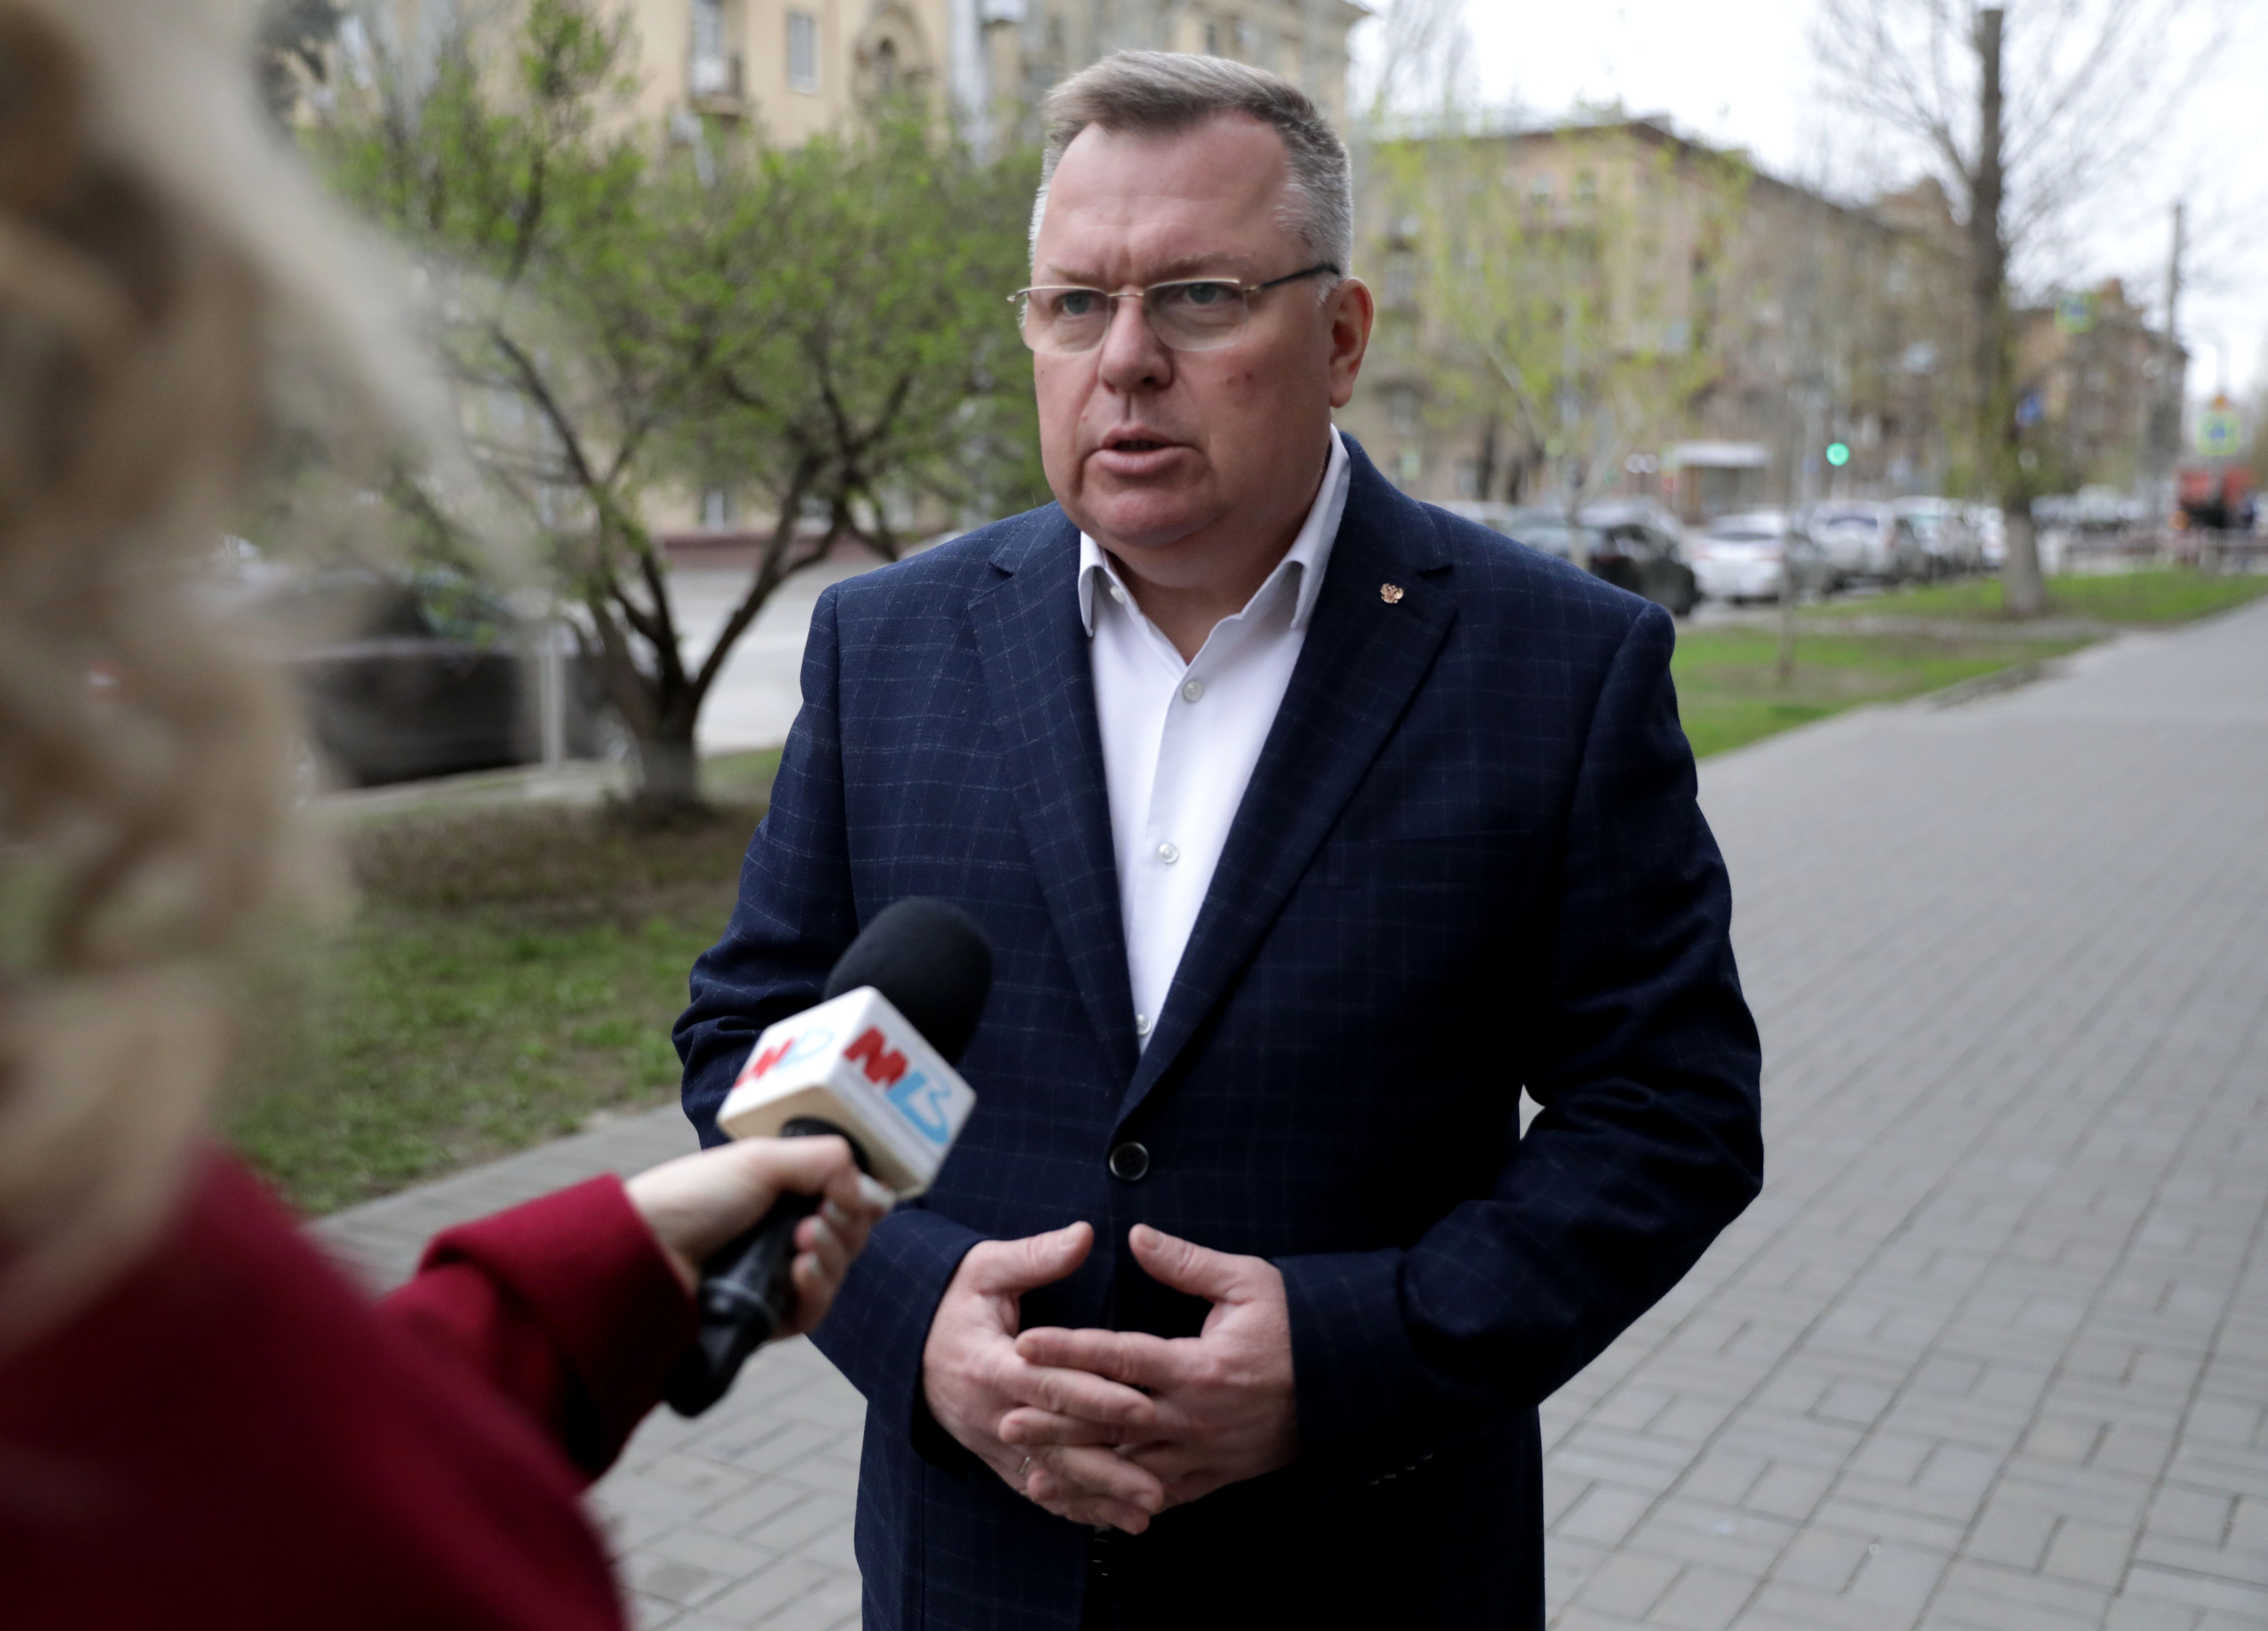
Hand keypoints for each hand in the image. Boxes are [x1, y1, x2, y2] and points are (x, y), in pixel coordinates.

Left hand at [625, 1136, 894, 1337]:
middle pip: (847, 1235)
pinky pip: (813, 1312)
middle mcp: (781, 1232)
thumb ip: (827, 1163)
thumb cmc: (693, 1196)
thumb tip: (873, 1194)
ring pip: (835, 1273)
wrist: (646, 1254)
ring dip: (832, 1255)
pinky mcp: (766, 1317)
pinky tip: (800, 1273)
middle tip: (818, 1217)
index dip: (858, 1198)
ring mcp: (774, 1277)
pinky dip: (816, 1290)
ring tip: (804, 1243)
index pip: (843, 1198)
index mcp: (780, 1192)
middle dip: (845, 1225)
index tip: (853, 1194)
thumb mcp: (762, 1159)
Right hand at [920, 1223, 1163, 1532]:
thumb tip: (1084, 1234)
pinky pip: (1038, 1488)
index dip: (1094, 1396)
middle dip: (1107, 1466)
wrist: (907, 1341)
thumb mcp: (985, 1267)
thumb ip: (1035, 1255)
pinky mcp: (996, 1458)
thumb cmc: (954, 1297)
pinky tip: (1114, 1520)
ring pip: (1051, 1476)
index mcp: (988, 1363)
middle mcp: (990, 1412)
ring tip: (1147, 1513)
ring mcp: (991, 1441)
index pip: (1048, 1384)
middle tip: (1158, 1484)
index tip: (1141, 1405)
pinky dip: (1075, 1507)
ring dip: (1099, 1497)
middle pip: (1056, 1443)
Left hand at [1006, 1224, 1297, 1511]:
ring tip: (1030, 1470)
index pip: (1120, 1356)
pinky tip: (1088, 1501)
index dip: (1070, 1350)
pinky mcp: (1215, 1475)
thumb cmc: (1296, 1323)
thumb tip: (1136, 1235)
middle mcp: (1196, 1416)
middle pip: (1112, 1421)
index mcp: (1201, 1366)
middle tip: (1005, 1417)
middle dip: (1056, 1420)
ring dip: (1079, 1470)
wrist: (1347, 1382)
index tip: (1025, 1343)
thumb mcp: (1249, 1281)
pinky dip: (1120, 1500)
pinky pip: (1160, 1494)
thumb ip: (1188, 1262)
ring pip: (1129, 1468)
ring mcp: (1205, 1453)